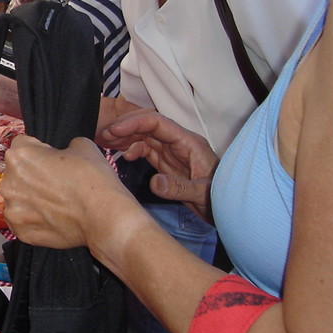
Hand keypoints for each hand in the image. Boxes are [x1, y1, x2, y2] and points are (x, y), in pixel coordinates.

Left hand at [0, 135, 130, 248]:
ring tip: (55, 203)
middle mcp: (8, 182)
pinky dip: (35, 220)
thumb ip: (62, 145)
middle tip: (55, 184)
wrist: (104, 217)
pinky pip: (23, 221)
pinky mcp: (20, 231)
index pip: (22, 145)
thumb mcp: (81, 145)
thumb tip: (61, 151)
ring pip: (18, 198)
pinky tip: (53, 217)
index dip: (39, 151)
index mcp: (18, 156)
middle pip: (16, 173)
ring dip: (31, 199)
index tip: (51, 161)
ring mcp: (12, 209)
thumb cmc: (93, 179)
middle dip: (32, 176)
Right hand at [100, 110, 218, 221]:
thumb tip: (153, 182)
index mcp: (188, 142)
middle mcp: (178, 142)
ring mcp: (172, 152)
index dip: (134, 123)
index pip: (157, 122)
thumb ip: (179, 188)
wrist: (230, 209)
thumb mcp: (202, 195)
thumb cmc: (221, 199)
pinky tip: (123, 156)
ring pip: (144, 135)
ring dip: (125, 136)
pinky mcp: (167, 162)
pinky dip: (132, 149)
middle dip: (125, 126)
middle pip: (148, 124)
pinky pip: (146, 149)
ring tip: (105, 141)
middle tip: (103, 135)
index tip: (114, 130)